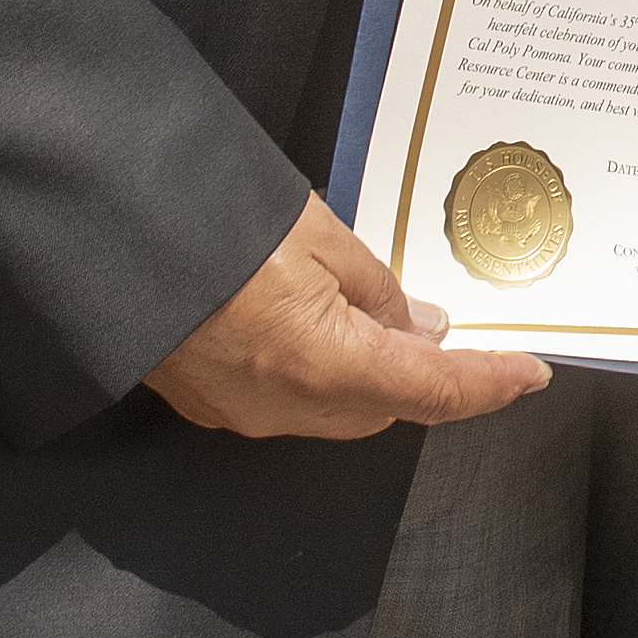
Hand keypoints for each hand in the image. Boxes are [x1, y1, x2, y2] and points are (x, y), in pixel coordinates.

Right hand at [144, 191, 551, 439]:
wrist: (108, 239)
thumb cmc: (210, 226)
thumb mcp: (320, 238)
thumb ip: (378, 289)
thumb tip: (417, 325)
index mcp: (326, 364)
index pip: (434, 392)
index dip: (489, 385)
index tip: (528, 374)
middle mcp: (287, 405)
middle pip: (386, 406)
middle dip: (423, 375)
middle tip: (446, 327)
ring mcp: (244, 411)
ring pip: (338, 409)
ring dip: (369, 374)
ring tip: (374, 313)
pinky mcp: (211, 402)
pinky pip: (289, 401)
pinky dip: (319, 372)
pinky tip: (314, 325)